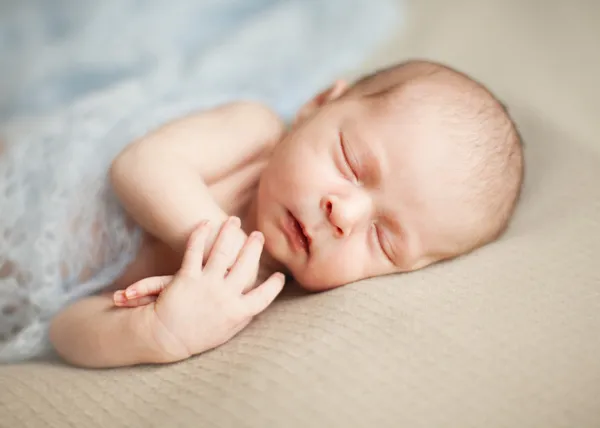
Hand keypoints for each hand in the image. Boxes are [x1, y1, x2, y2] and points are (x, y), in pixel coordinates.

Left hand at [138, 217, 285, 361]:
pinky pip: (195, 250)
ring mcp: (206, 285)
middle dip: (254, 247)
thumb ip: (242, 317)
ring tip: (234, 220)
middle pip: (246, 265)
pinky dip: (200, 235)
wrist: (165, 339)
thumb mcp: (225, 333)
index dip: (274, 286)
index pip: (264, 296)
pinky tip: (206, 223)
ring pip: (222, 252)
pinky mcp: (187, 278)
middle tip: (258, 235)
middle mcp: (224, 297)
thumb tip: (258, 305)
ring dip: (229, 233)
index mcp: (237, 312)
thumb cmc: (197, 337)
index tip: (280, 276)